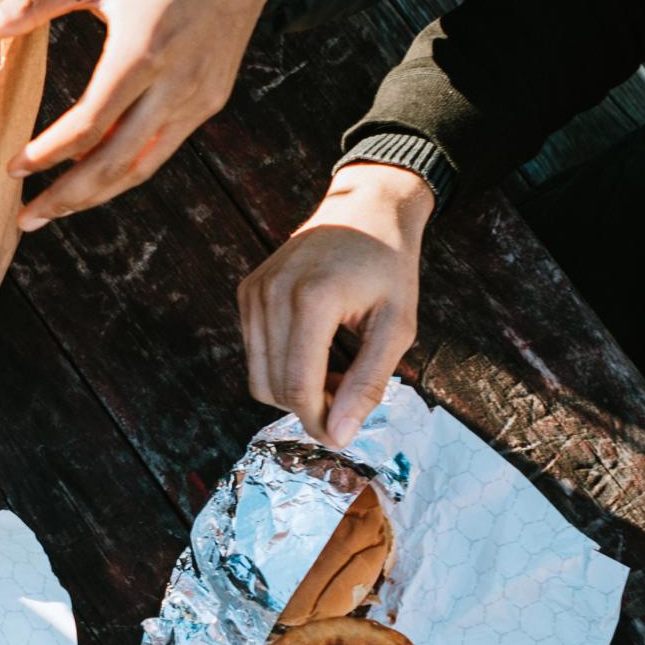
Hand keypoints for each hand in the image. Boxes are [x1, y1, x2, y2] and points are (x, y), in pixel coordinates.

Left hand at [0, 0, 277, 226]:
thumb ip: (32, 2)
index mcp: (144, 50)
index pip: (90, 123)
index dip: (48, 154)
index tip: (11, 169)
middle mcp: (178, 83)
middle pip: (118, 163)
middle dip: (69, 197)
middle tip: (24, 220)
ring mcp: (200, 97)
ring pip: (144, 165)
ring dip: (98, 194)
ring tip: (54, 210)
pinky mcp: (212, 100)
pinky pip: (164, 148)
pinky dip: (127, 169)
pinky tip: (95, 176)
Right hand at [239, 160, 433, 443]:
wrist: (365, 209)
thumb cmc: (389, 267)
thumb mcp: (397, 326)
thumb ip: (369, 383)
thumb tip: (339, 436)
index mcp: (313, 300)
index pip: (298, 388)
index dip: (320, 423)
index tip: (345, 434)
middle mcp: (272, 293)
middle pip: (273, 388)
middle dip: (310, 408)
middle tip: (350, 393)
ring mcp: (254, 290)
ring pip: (259, 376)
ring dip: (295, 390)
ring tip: (336, 373)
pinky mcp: (247, 291)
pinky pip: (256, 353)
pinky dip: (282, 368)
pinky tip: (316, 353)